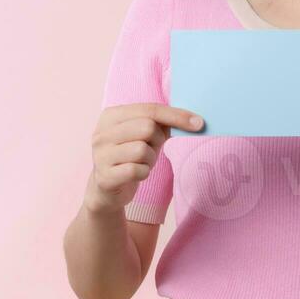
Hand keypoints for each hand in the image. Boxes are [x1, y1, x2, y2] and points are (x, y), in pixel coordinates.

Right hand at [85, 103, 202, 214]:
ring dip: (150, 159)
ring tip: (142, 162)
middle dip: (157, 140)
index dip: (176, 115)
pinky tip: (136, 175)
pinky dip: (143, 173)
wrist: (107, 190)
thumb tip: (195, 121)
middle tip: (151, 149)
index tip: (199, 123)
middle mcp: (101, 133)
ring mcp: (100, 155)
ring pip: (142, 150)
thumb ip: (162, 123)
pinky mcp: (104, 177)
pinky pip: (136, 171)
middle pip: (147, 127)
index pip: (149, 109)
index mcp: (111, 116)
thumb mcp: (144, 135)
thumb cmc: (130, 156)